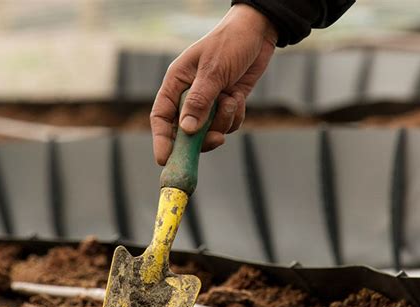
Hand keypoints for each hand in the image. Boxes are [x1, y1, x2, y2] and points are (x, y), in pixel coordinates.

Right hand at [150, 4, 277, 164]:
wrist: (258, 33)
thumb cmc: (229, 43)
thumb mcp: (213, 70)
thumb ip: (199, 101)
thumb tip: (186, 131)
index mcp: (176, 83)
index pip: (161, 117)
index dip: (161, 139)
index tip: (165, 159)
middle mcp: (189, 96)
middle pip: (185, 131)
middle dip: (201, 137)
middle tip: (217, 139)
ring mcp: (209, 103)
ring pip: (210, 130)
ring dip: (223, 121)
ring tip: (231, 98)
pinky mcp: (226, 106)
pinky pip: (227, 125)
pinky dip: (235, 117)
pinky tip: (239, 97)